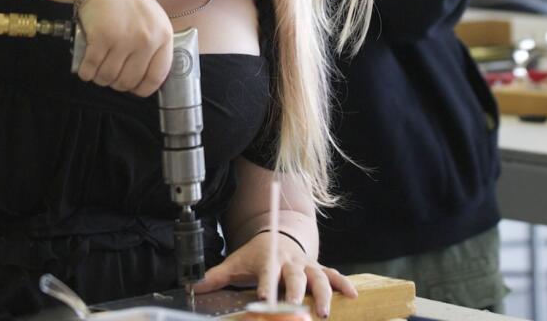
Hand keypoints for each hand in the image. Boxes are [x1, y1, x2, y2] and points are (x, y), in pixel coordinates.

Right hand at [72, 0, 172, 96]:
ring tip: (97, 70)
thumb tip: (147, 78)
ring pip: (109, 77)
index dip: (143, 88)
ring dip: (100, 79)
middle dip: (117, 84)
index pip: (157, 76)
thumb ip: (155, 45)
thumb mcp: (153, 19)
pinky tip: (85, 69)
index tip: (134, 90)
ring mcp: (124, 40)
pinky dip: (86, 73)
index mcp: (163, 36)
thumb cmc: (127, 1)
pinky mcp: (101, 39)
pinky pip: (91, 69)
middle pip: (130, 80)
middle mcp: (146, 40)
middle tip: (110, 76)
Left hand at [195, 232, 356, 317]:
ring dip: (322, 295)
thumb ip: (217, 276)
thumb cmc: (258, 254)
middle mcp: (291, 263)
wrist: (280, 235)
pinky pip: (334, 276)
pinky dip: (344, 285)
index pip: (267, 275)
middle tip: (295, 309)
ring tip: (322, 312)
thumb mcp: (237, 261)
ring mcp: (308, 265)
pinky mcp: (320, 269)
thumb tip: (194, 286)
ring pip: (318, 278)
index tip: (263, 301)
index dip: (266, 287)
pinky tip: (352, 296)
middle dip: (295, 294)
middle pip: (295, 278)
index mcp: (269, 261)